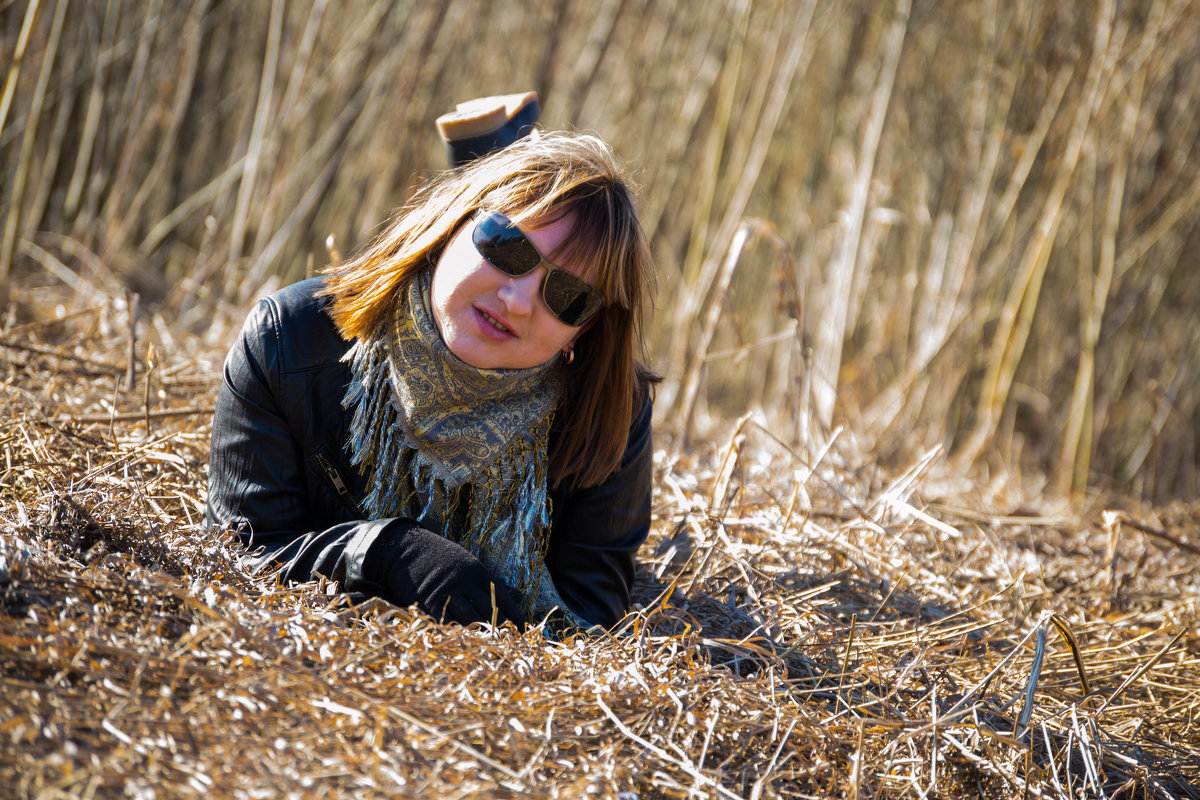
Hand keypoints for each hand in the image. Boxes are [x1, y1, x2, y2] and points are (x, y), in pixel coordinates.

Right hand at [365, 520, 525, 626]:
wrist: (405, 550)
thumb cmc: (441, 560)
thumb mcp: (468, 565)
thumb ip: (489, 582)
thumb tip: (516, 595)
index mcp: (478, 571)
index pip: (504, 598)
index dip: (515, 616)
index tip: (524, 631)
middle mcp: (466, 582)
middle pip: (490, 612)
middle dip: (499, 628)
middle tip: (505, 641)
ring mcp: (448, 593)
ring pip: (472, 619)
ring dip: (480, 633)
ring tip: (487, 644)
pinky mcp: (431, 604)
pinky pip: (449, 623)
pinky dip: (458, 633)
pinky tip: (464, 640)